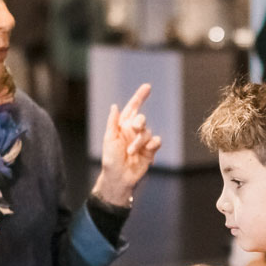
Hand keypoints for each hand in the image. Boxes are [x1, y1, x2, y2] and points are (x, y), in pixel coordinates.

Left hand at [91, 84, 160, 206]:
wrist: (119, 178)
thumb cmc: (110, 160)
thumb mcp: (108, 139)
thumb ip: (112, 122)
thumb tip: (114, 106)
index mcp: (122, 126)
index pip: (132, 109)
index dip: (139, 97)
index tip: (147, 87)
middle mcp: (133, 132)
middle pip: (142, 119)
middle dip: (140, 122)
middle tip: (135, 128)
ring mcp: (142, 141)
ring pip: (148, 132)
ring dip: (140, 141)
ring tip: (131, 152)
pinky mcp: (150, 151)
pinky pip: (156, 142)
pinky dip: (152, 144)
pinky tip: (147, 150)